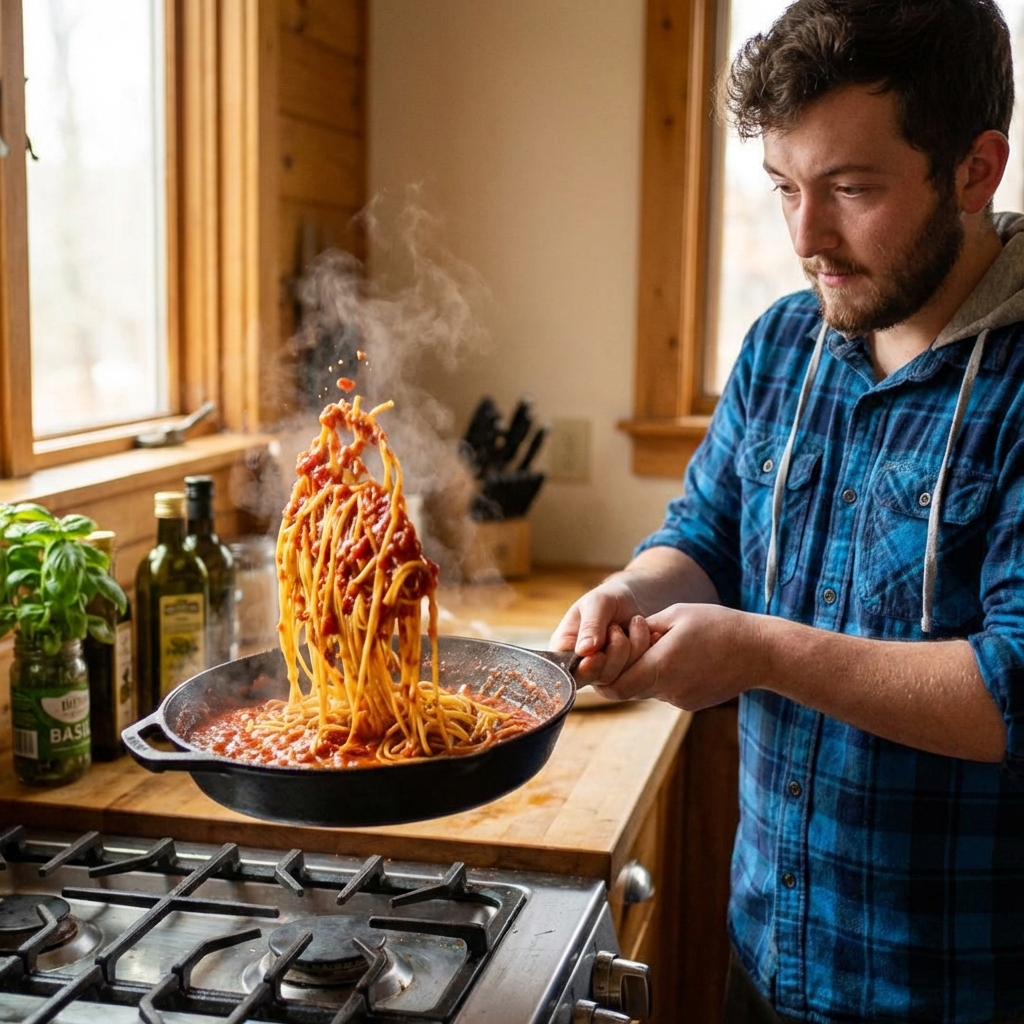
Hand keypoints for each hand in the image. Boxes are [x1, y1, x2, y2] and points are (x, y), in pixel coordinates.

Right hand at [549, 575, 651, 685]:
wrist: (632, 601)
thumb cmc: (608, 598)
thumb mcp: (597, 603)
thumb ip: (591, 626)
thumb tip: (584, 651)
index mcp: (564, 649)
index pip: (568, 671)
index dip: (587, 667)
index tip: (600, 653)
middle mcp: (581, 666)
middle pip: (597, 677)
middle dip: (614, 652)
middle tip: (616, 628)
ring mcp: (603, 672)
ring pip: (619, 679)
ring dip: (632, 649)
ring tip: (634, 624)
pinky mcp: (624, 675)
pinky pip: (637, 675)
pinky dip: (646, 653)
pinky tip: (650, 635)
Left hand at [595, 603, 754, 709]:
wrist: (761, 652)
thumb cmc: (720, 626)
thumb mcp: (677, 614)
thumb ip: (644, 630)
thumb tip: (622, 638)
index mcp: (661, 666)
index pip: (614, 684)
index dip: (606, 666)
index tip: (618, 638)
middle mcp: (668, 690)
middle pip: (626, 688)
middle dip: (621, 665)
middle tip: (634, 639)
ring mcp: (681, 699)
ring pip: (645, 689)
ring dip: (644, 668)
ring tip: (664, 642)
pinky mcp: (692, 702)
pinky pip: (665, 690)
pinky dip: (663, 675)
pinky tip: (682, 656)